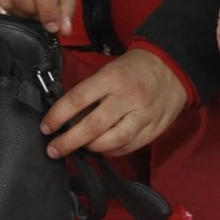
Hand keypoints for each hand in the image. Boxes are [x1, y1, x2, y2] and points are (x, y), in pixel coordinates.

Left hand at [40, 48, 186, 157]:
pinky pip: (129, 147)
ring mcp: (143, 115)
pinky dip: (111, 152)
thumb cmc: (135, 68)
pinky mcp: (154, 129)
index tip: (46, 127)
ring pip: (113, 141)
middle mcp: (128, 98)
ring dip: (91, 149)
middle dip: (69, 142)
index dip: (58, 116)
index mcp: (113, 78)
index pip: (78, 99)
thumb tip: (67, 115)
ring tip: (79, 149)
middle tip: (53, 150)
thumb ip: (92, 91)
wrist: (174, 67)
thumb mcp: (111, 69)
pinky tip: (102, 150)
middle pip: (93, 126)